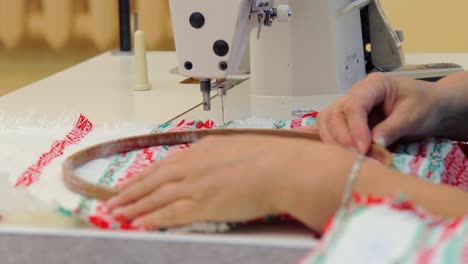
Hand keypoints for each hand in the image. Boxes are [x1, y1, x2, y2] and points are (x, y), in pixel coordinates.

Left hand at [104, 135, 346, 229]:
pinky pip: (169, 214)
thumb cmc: (268, 156)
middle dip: (129, 192)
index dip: (144, 175)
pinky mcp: (202, 205)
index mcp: (201, 150)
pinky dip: (151, 219)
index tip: (129, 182)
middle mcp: (192, 166)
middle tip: (111, 201)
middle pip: (153, 180)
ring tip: (115, 214)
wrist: (281, 168)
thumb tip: (211, 162)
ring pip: (155, 197)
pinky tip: (137, 224)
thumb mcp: (237, 147)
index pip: (164, 164)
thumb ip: (217, 154)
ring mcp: (195, 185)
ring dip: (132, 206)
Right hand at [305, 73, 447, 152]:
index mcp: (373, 85)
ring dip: (333, 141)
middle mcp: (356, 94)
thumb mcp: (414, 116)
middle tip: (356, 157)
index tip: (363, 149)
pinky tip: (330, 153)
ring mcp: (349, 107)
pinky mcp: (348, 121)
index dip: (355, 128)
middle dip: (342, 137)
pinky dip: (328, 140)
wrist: (432, 108)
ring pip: (327, 121)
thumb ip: (392, 128)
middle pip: (334, 113)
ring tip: (349, 158)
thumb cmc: (425, 106)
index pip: (354, 105)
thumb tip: (373, 144)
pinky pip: (330, 128)